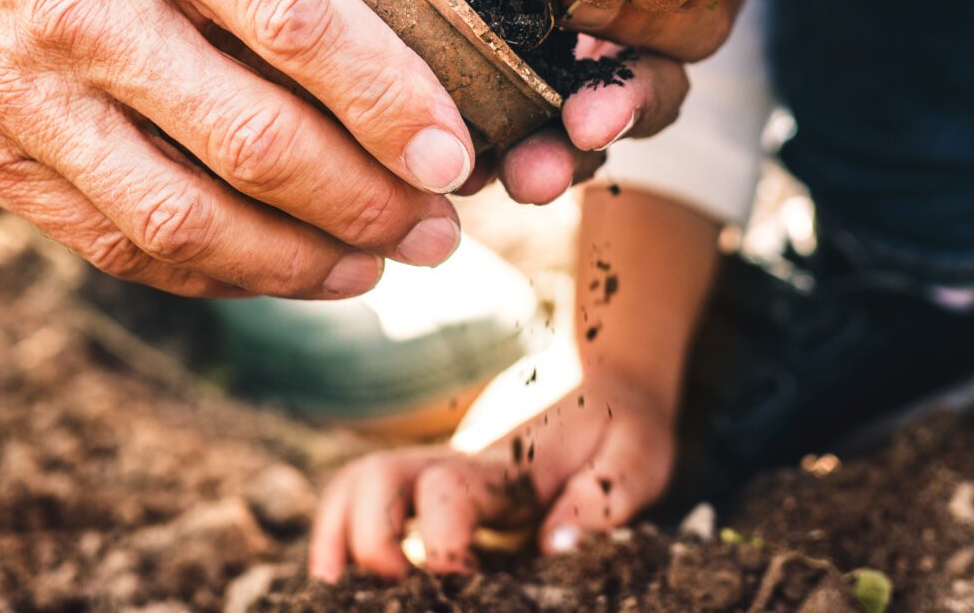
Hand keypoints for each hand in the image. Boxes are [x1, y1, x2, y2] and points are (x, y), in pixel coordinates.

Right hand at [0, 0, 478, 297]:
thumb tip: (367, 43)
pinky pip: (114, 240)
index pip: (294, 24)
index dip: (387, 99)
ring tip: (373, 265)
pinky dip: (208, 268)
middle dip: (368, 202)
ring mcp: (19, 92)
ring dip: (299, 262)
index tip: (452, 150)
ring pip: (185, 221)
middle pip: (252, 141)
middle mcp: (77, 5)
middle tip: (438, 228)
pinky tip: (272, 265)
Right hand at [308, 369, 677, 579]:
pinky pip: (365, 498)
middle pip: (375, 477)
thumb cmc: (623, 428)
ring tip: (335, 591)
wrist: (607, 381)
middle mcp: (457, 465)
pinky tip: (342, 578)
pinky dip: (340, 533)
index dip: (441, 543)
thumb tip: (553, 547)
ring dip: (336, 533)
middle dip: (368, 537)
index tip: (462, 583)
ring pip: (357, 483)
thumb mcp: (637, 459)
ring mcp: (436, 474)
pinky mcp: (431, 490)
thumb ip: (601, 499)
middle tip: (394, 589)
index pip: (446, 490)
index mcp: (507, 465)